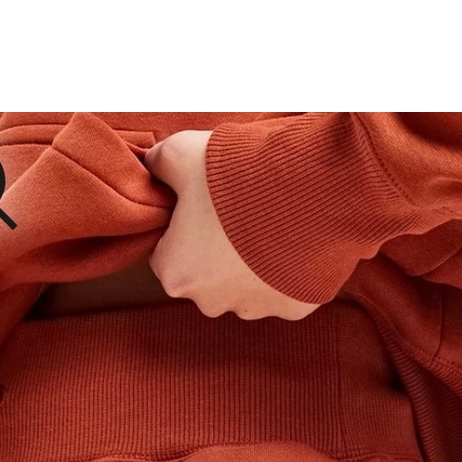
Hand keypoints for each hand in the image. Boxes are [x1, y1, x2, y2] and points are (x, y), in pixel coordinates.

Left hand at [143, 131, 319, 322]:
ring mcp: (256, 309)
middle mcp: (212, 303)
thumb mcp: (182, 152)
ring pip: (245, 284)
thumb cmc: (236, 175)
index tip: (200, 203)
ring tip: (267, 222)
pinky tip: (292, 239)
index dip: (182, 225)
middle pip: (206, 275)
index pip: (166, 251)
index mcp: (176, 274)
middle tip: (236, 210)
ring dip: (252, 261)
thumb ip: (158, 165)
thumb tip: (153, 167)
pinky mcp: (293, 308)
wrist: (308, 189)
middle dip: (216, 248)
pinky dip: (285, 267)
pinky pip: (283, 288)